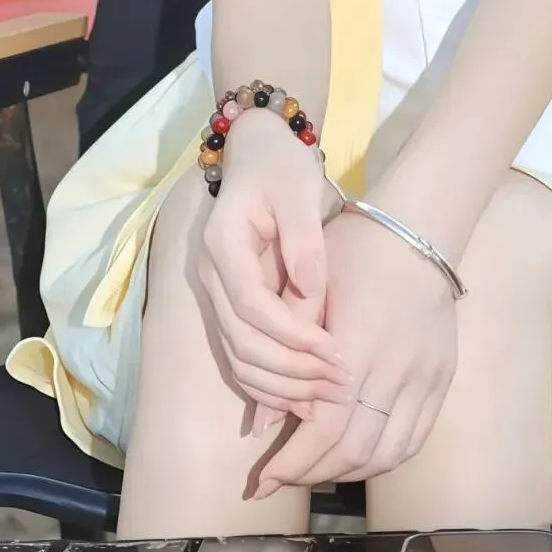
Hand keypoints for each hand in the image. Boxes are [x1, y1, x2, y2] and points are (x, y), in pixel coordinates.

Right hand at [198, 109, 351, 427]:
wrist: (258, 155)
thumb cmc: (280, 166)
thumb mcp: (297, 188)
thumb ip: (303, 239)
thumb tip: (309, 288)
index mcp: (223, 244)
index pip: (251, 306)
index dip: (292, 336)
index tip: (334, 353)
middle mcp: (210, 276)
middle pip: (242, 343)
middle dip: (293, 372)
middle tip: (341, 385)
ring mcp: (215, 294)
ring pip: (239, 359)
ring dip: (282, 387)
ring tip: (328, 397)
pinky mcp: (229, 307)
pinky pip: (242, 357)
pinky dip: (270, 384)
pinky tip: (304, 397)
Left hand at [253, 205, 457, 497]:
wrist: (417, 230)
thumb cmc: (354, 251)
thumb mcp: (311, 293)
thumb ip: (285, 358)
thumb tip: (260, 426)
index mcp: (357, 347)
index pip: (324, 428)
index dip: (291, 463)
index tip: (262, 480)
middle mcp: (396, 370)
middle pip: (353, 449)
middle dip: (311, 474)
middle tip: (281, 480)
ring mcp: (425, 378)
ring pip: (386, 454)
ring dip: (346, 472)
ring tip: (314, 472)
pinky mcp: (442, 379)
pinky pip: (413, 439)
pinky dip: (382, 459)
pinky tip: (355, 459)